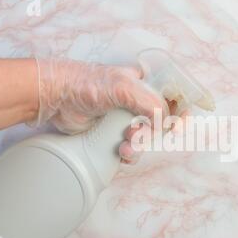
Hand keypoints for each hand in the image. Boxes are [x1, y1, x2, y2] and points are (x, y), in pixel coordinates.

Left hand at [30, 58, 169, 163]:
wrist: (57, 98)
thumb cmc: (86, 84)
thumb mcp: (124, 88)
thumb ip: (151, 104)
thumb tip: (165, 123)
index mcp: (144, 84)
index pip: (172, 96)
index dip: (180, 110)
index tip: (180, 124)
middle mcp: (138, 101)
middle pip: (162, 122)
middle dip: (156, 133)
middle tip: (142, 133)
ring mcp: (126, 119)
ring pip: (147, 139)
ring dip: (140, 146)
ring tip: (125, 144)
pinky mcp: (114, 134)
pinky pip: (132, 149)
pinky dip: (129, 154)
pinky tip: (120, 153)